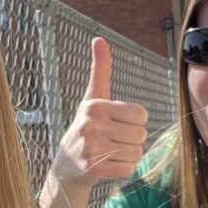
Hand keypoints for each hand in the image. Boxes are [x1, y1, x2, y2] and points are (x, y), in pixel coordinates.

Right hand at [38, 37, 148, 207]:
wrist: (65, 166)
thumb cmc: (85, 127)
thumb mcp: (92, 98)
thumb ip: (100, 70)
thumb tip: (99, 39)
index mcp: (95, 106)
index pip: (140, 113)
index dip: (136, 121)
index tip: (119, 123)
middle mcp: (91, 125)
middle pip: (141, 134)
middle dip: (133, 140)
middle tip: (115, 140)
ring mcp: (91, 149)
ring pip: (136, 153)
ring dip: (129, 155)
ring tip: (112, 152)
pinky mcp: (93, 169)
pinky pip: (128, 169)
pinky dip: (123, 169)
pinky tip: (109, 164)